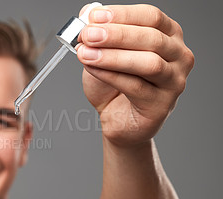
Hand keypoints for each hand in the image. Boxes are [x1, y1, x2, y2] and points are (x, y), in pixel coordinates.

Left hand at [76, 4, 193, 146]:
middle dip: (116, 35)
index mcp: (168, 35)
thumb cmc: (114, 85)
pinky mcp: (162, 105)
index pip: (151, 16)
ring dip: (113, 56)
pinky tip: (92, 69)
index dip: (122, 15)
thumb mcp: (103, 52)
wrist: (116, 118)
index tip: (94, 17)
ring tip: (85, 54)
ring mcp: (174, 81)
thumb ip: (99, 33)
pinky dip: (110, 76)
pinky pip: (136, 87)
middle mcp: (178, 56)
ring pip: (149, 63)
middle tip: (88, 35)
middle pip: (152, 38)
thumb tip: (88, 13)